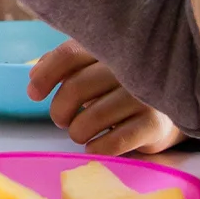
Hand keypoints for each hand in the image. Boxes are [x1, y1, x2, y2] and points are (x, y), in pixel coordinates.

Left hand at [29, 40, 182, 155]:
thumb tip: (34, 75)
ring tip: (79, 132)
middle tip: (61, 120)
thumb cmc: (117, 89)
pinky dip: (96, 148)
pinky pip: (112, 142)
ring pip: (91, 118)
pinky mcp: (155, 124)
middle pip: (76, 87)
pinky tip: (95, 146)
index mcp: (110, 50)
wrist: (166, 113)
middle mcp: (129, 69)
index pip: (70, 54)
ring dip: (76, 132)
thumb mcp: (91, 69)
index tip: (34, 94)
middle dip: (59, 110)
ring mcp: (145, 96)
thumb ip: (63, 66)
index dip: (46, 75)